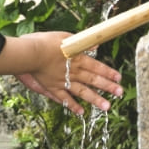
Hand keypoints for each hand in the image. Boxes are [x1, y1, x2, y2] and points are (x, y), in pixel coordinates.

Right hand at [6, 32, 123, 115]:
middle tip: (120, 92)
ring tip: (107, 106)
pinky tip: (81, 112)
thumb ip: (79, 42)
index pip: (96, 66)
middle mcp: (72, 71)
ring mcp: (63, 81)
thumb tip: (94, 45)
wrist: (28, 53)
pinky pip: (64, 99)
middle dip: (108, 86)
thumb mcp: (63, 37)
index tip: (119, 78)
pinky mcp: (52, 88)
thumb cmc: (43, 41)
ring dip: (95, 99)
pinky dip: (73, 105)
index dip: (108, 72)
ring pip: (82, 92)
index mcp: (76, 58)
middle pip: (93, 80)